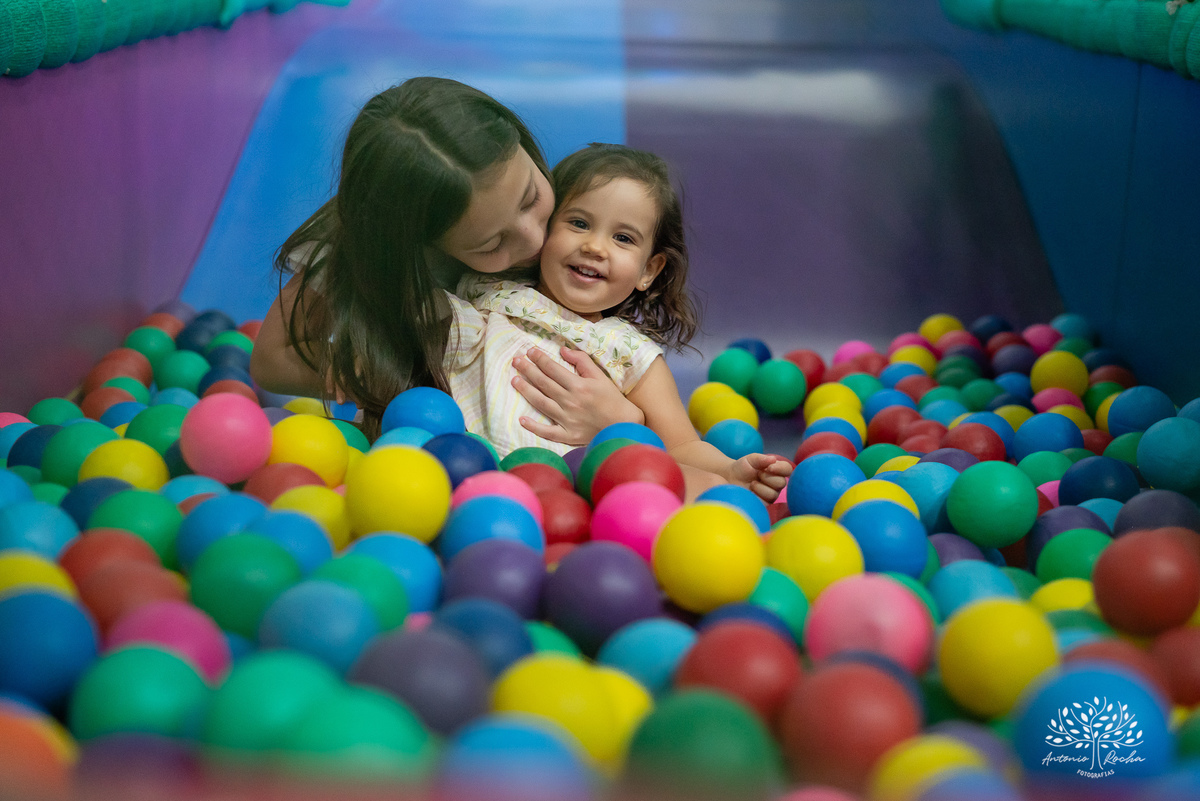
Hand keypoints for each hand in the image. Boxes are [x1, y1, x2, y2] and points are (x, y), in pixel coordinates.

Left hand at [512, 346, 643, 445]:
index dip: (539, 359)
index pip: (553, 369)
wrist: (623, 425)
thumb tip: (563, 351)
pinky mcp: (568, 435)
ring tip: (514, 380)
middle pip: (543, 383)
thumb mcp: (600, 376)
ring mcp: (567, 419)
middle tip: (516, 361)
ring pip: (541, 402)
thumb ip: (582, 361)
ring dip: (525, 390)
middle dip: (528, 370)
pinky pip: (547, 431)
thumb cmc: (613, 399)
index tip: (529, 351)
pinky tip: (522, 419)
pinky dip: (534, 427)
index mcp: (578, 386)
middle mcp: (570, 401)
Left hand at [726, 453, 793, 502]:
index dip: (781, 468)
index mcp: (776, 471)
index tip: (769, 467)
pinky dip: (757, 495)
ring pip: (773, 494)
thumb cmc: (742, 467)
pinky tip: (750, 491)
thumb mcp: (751, 459)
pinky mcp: (764, 504)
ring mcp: (771, 494)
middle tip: (757, 474)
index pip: (787, 469)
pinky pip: (765, 502)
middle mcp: (776, 483)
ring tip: (752, 483)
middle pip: (782, 483)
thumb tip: (773, 459)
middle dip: (768, 477)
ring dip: (761, 487)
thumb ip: (761, 459)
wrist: (730, 477)